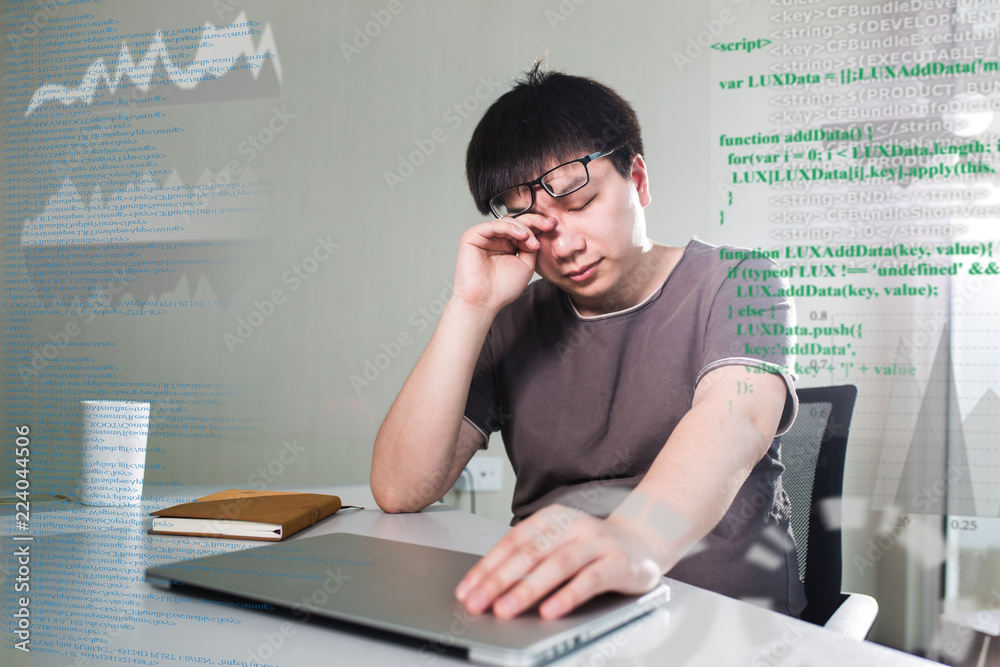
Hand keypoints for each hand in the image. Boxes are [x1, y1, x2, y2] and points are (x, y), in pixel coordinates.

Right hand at [451, 215, 554, 316]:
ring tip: (534, 243)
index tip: (554, 225)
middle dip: (535, 222)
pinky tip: (523, 236)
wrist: (485, 302)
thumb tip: (540, 230)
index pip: (523, 228)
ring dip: (524, 229)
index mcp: (506, 244)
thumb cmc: (503, 288)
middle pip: (516, 222)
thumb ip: (531, 246)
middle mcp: (495, 238)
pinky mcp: (472, 236)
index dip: (538, 225)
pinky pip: (493, 226)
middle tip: (550, 224)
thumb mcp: (526, 264)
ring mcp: (484, 236)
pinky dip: (510, 228)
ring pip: (507, 222)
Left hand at [454, 504, 665, 619]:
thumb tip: (488, 586)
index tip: (466, 590)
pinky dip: (567, 596)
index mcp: (552, 518)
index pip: (512, 542)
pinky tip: (550, 611)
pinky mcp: (617, 563)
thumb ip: (530, 558)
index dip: (486, 566)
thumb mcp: (558, 543)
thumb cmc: (592, 546)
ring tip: (505, 609)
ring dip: (527, 589)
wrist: (644, 539)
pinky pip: (589, 581)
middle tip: (477, 602)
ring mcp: (596, 542)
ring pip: (556, 566)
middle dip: (499, 580)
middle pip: (529, 554)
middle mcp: (572, 526)